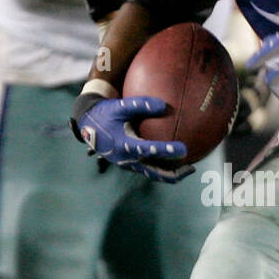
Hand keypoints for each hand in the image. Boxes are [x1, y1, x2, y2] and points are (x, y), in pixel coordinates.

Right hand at [70, 91, 193, 181]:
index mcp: (124, 145)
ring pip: (152, 173)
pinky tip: (173, 160)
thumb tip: (165, 105)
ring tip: (187, 168)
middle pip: (154, 172)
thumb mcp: (120, 106)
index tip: (183, 150)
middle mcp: (126, 159)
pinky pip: (148, 169)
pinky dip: (161, 167)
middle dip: (173, 173)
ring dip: (169, 174)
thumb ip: (141, 104)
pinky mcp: (128, 163)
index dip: (166, 150)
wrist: (87, 124)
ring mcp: (127, 164)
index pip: (149, 150)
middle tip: (191, 168)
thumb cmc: (106, 113)